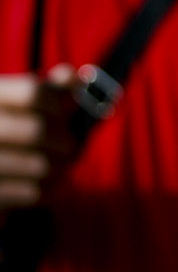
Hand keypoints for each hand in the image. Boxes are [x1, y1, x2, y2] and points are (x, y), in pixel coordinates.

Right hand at [0, 65, 79, 209]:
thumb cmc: (8, 126)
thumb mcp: (19, 102)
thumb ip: (47, 88)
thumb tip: (74, 78)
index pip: (33, 93)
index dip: (58, 102)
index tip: (64, 111)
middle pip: (38, 131)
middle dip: (63, 141)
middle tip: (69, 146)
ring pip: (39, 166)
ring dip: (59, 166)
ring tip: (60, 164)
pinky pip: (32, 193)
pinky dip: (49, 188)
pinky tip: (47, 183)